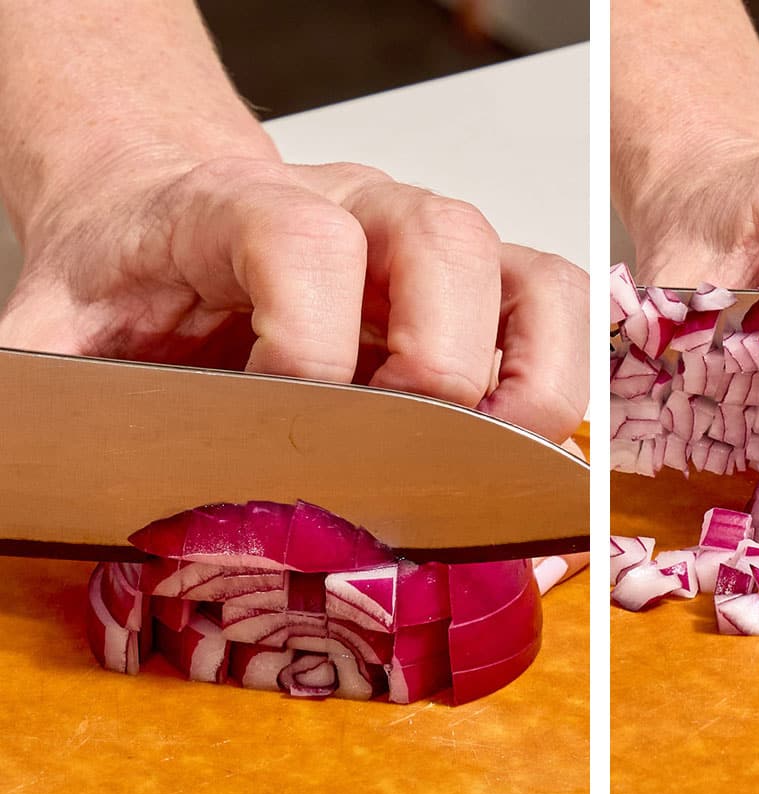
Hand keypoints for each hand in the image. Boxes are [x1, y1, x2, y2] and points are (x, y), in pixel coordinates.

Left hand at [0, 156, 587, 442]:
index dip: (309, 342)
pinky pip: (560, 306)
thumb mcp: (57, 330)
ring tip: (490, 464)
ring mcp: (430, 242)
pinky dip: (562, 375)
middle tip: (400, 455)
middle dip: (435, 365)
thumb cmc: (135, 275)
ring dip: (528, 382)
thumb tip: (34, 478)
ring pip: (527, 275)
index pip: (305, 239)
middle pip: (443, 241)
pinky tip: (518, 438)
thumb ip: (45, 392)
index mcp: (239, 205)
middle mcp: (360, 207)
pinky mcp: (482, 279)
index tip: (287, 424)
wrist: (171, 215)